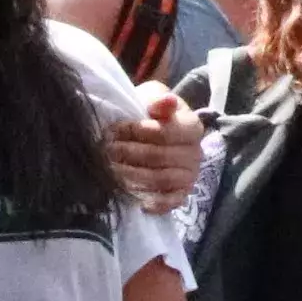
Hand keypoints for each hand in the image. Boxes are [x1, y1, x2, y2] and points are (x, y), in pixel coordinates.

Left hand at [105, 92, 205, 218]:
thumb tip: (167, 102)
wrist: (151, 131)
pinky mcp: (181, 194)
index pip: (164, 133)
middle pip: (159, 157)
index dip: (136, 131)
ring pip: (161, 179)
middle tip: (105, 151)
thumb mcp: (152, 97)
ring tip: (110, 170)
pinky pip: (170, 202)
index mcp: (193, 128)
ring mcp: (190, 176)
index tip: (113, 130)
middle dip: (128, 153)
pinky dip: (154, 204)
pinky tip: (136, 201)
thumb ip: (158, 99)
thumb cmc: (149, 112)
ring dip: (133, 176)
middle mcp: (195, 154)